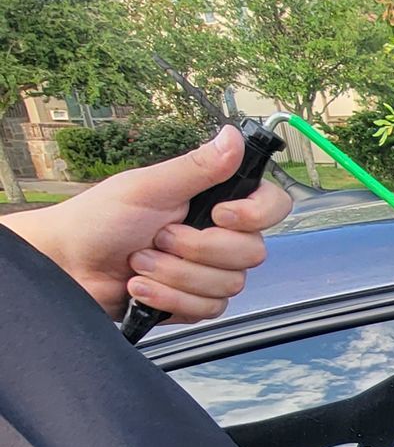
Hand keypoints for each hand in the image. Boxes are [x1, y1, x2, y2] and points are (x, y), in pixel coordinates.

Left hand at [9, 125, 292, 319]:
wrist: (68, 267)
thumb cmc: (97, 221)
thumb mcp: (148, 187)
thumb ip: (196, 167)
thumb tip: (234, 137)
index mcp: (213, 202)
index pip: (272, 205)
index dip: (255, 215)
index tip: (218, 215)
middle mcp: (219, 237)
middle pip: (251, 253)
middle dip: (197, 250)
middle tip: (158, 238)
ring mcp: (209, 272)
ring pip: (229, 285)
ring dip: (175, 275)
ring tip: (139, 263)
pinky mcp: (195, 303)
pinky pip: (208, 309)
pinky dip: (169, 298)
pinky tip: (141, 287)